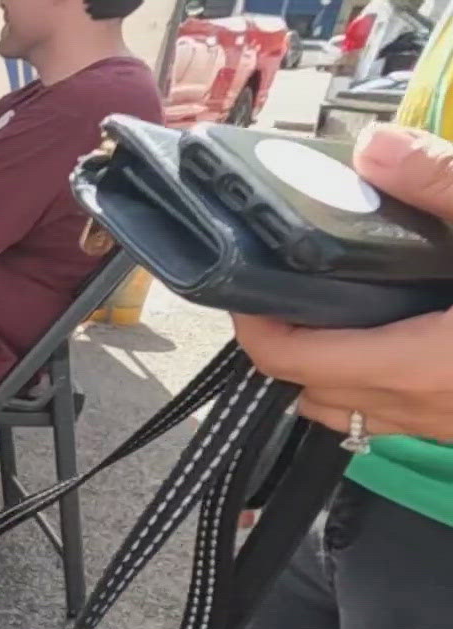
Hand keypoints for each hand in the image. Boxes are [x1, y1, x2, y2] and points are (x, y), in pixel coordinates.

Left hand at [236, 124, 452, 440]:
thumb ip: (446, 189)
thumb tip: (379, 151)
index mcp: (424, 365)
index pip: (294, 361)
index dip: (256, 327)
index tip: (245, 291)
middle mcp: (427, 411)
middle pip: (313, 393)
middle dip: (290, 348)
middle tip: (289, 291)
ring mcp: (452, 429)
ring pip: (354, 414)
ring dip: (334, 371)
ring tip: (341, 311)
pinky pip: (403, 417)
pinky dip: (384, 383)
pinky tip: (410, 332)